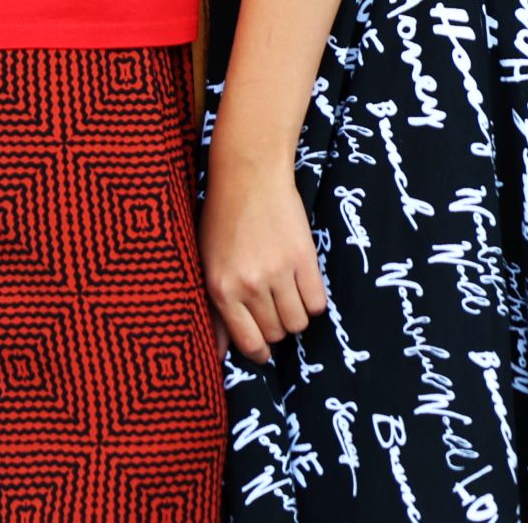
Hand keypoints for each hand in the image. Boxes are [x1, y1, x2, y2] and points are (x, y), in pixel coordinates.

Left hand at [200, 150, 325, 364]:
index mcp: (222, 289)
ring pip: (298, 322)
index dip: (259, 351)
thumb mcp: (208, 263)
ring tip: (288, 292)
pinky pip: (318, 302)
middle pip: (276, 333)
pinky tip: (303, 283)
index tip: (263, 348)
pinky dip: (313, 299)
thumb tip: (220, 354)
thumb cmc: (223, 218)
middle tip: (272, 304)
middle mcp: (250, 285)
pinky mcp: (304, 258)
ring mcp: (278, 272)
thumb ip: (216, 310)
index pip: (249, 342)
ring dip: (296, 314)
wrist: (249, 173)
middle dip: (276, 326)